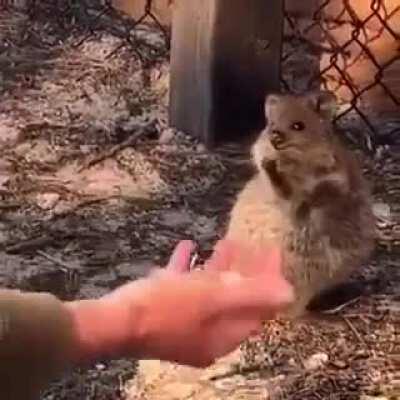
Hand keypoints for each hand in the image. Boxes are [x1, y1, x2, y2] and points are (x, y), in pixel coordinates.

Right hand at [68, 240, 292, 367]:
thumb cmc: (165, 308)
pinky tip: (187, 246)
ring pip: (210, 292)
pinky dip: (189, 269)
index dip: (268, 277)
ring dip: (218, 267)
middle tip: (248, 242)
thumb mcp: (211, 297)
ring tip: (224, 241)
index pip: (258, 306)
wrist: (112, 322)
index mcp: (224, 334)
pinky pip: (183, 289)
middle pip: (236, 298)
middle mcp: (208, 334)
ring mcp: (186, 325)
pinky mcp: (165, 314)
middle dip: (244, 269)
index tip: (271, 249)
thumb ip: (251, 294)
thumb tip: (289, 293)